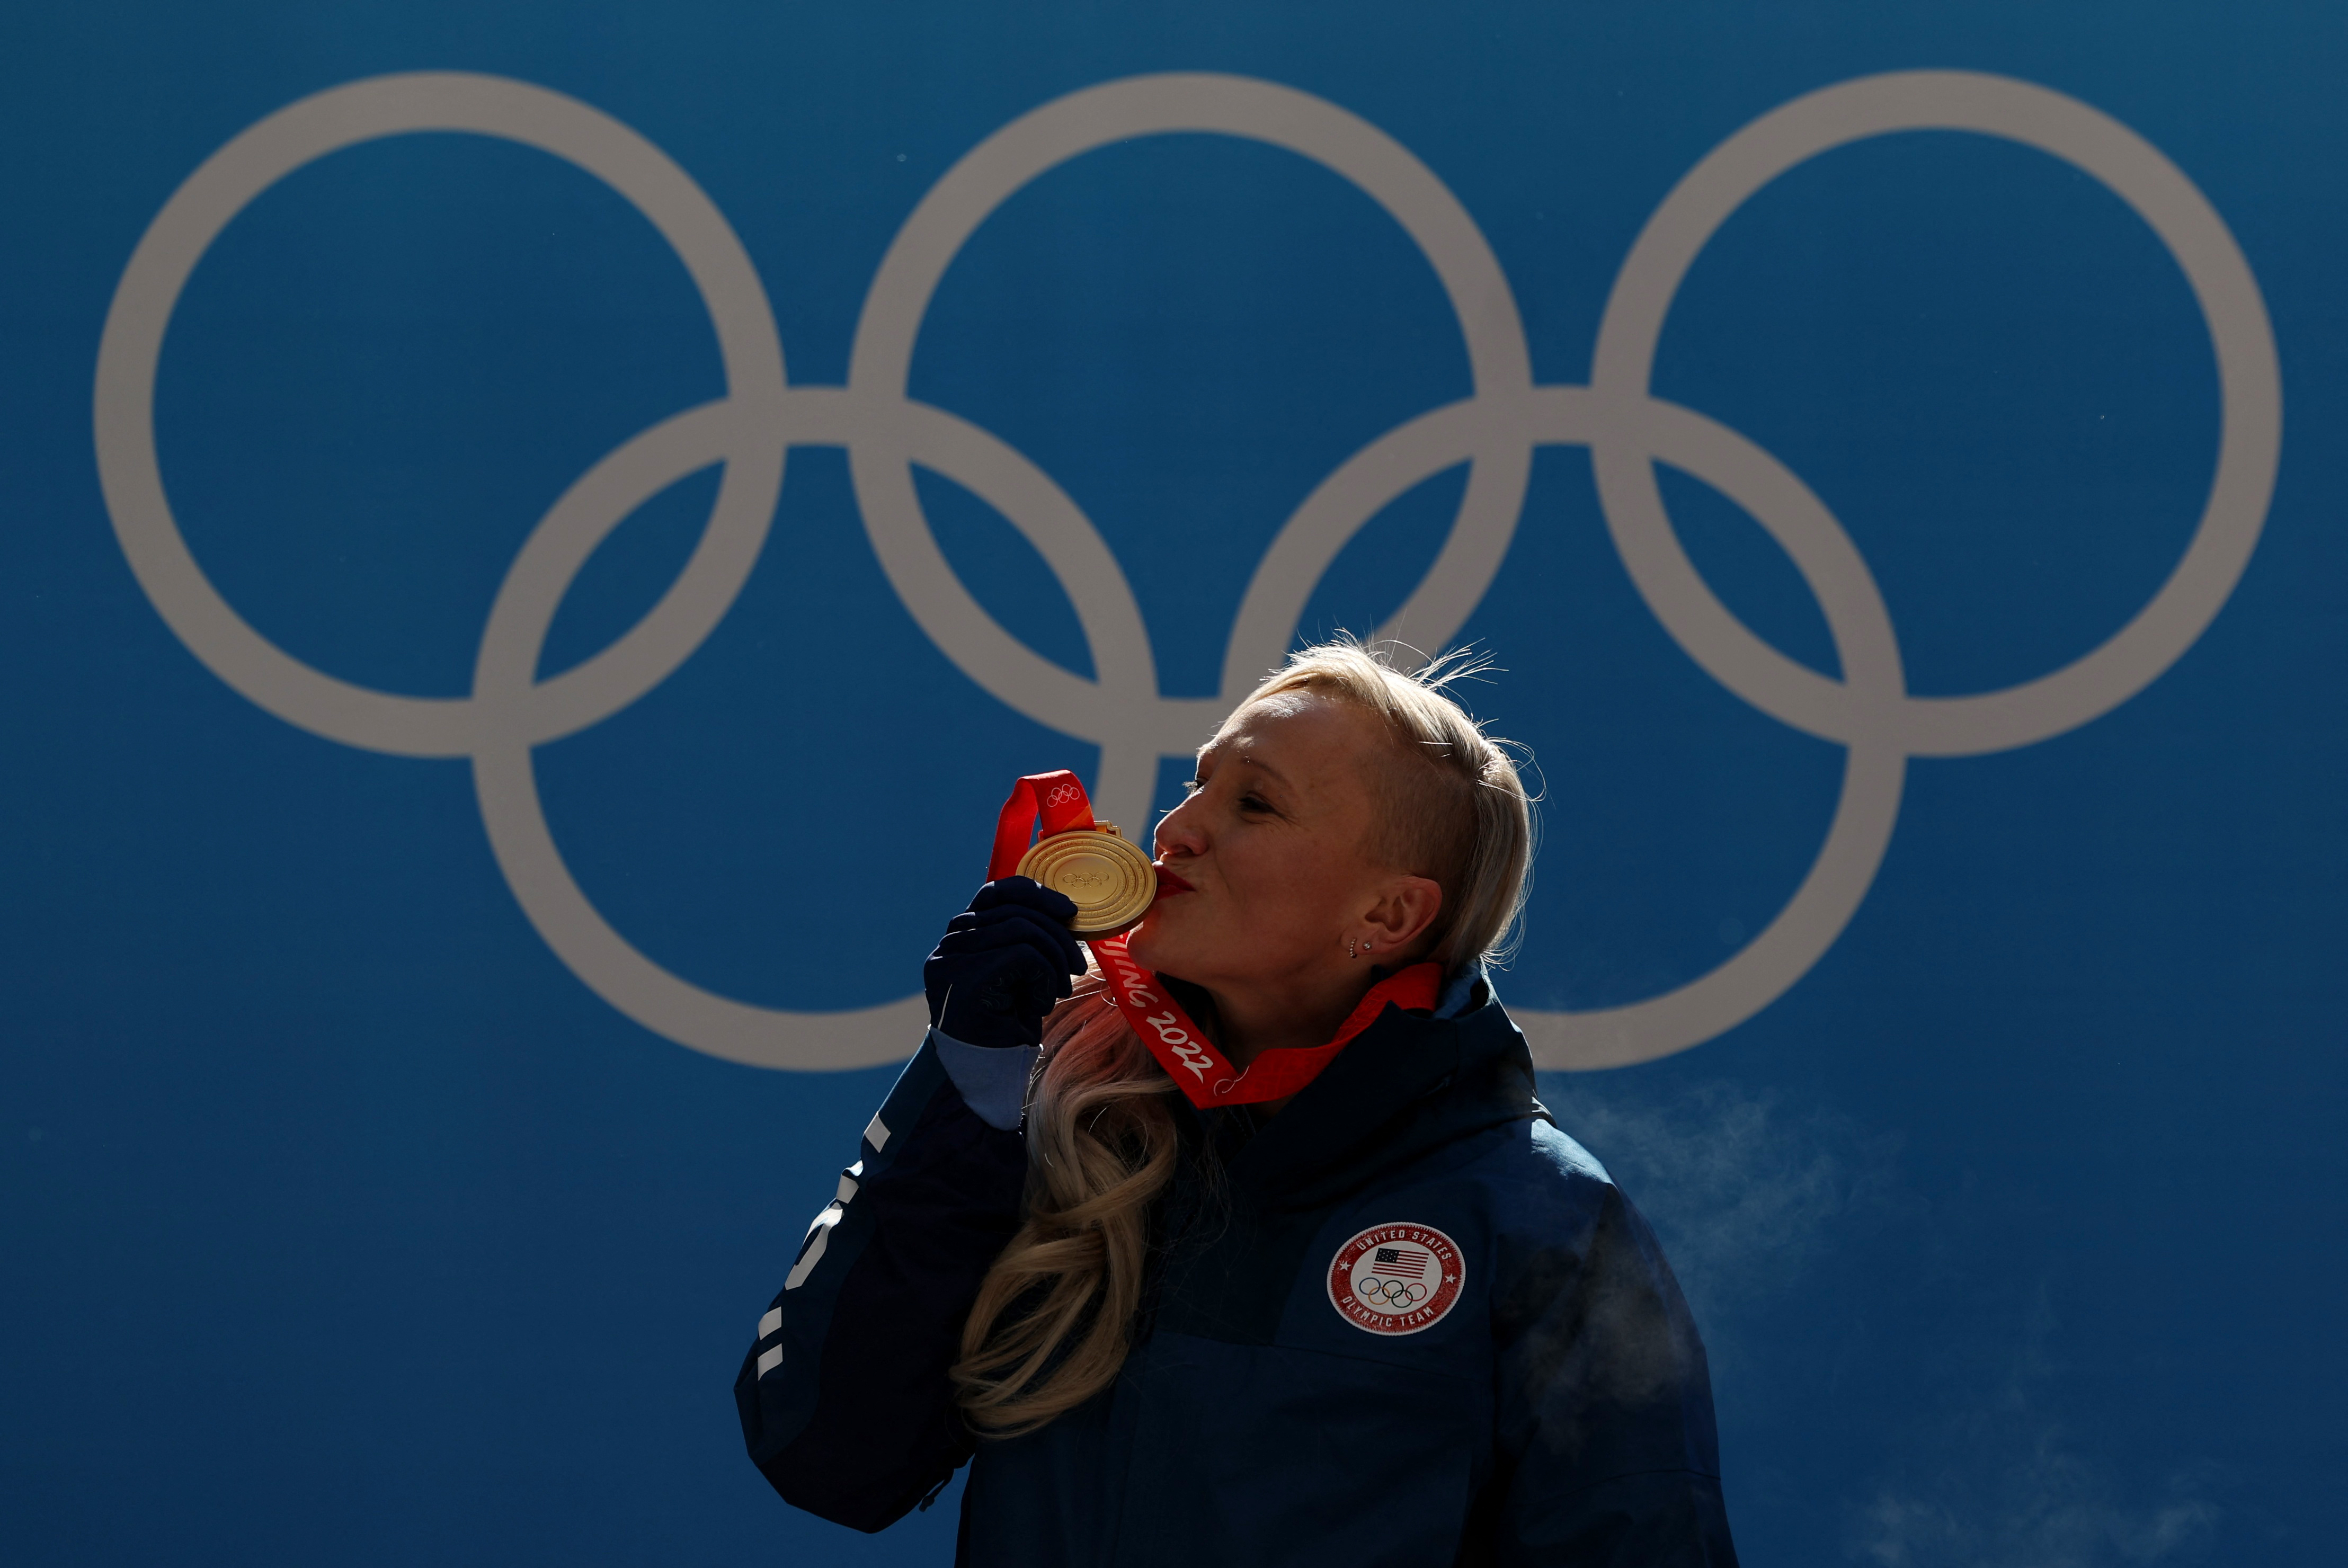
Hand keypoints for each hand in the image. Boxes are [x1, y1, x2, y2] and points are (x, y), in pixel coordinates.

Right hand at [923, 877, 1085, 1048]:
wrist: (985, 1073)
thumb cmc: (1006, 1024)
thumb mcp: (1018, 973)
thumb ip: (1025, 940)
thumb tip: (1066, 910)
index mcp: (961, 937)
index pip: (995, 893)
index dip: (1034, 893)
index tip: (1068, 909)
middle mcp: (950, 943)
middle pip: (1016, 911)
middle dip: (1058, 934)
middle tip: (1077, 965)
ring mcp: (953, 959)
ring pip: (1023, 929)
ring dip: (1055, 959)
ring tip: (1059, 990)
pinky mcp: (967, 977)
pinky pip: (1025, 955)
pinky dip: (1044, 978)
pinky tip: (1040, 1005)